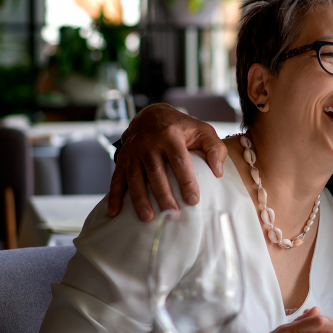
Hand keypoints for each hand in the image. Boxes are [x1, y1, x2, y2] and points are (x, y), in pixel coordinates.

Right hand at [107, 103, 226, 220]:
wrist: (151, 114)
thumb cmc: (182, 127)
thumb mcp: (203, 130)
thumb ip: (214, 148)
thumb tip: (218, 172)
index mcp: (170, 135)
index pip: (179, 161)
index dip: (186, 181)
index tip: (193, 201)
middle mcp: (149, 142)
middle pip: (156, 172)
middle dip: (163, 195)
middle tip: (172, 215)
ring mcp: (133, 151)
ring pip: (135, 177)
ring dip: (139, 199)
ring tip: (148, 218)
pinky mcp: (122, 158)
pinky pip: (116, 178)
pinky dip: (114, 196)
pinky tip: (114, 213)